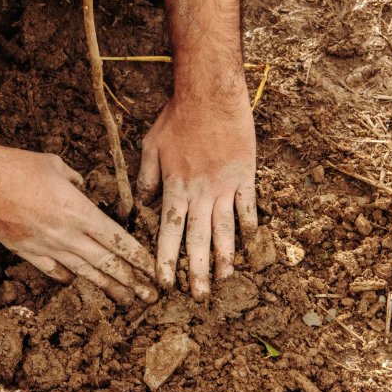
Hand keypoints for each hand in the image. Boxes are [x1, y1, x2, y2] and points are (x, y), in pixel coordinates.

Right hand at [0, 147, 157, 305]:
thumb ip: (76, 181)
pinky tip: (80, 283)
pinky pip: (53, 271)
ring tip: (126, 300)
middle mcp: (65, 234)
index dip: (137, 256)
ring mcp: (45, 246)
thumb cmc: (18, 166)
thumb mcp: (56, 166)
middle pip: (105, 262)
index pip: (116, 239)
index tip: (152, 268)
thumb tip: (83, 187)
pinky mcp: (26, 252)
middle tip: (151, 295)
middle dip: (131, 280)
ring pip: (84, 272)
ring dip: (107, 287)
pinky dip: (69, 278)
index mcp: (78, 211)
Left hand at [137, 88, 256, 299]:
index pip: (169, 232)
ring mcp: (225, 186)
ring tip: (224, 280)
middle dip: (197, 271)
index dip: (166, 259)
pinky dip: (249, 225)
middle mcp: (201, 193)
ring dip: (225, 257)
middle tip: (198, 297)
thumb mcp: (150, 146)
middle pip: (198, 239)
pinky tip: (250, 244)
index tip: (164, 282)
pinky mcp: (245, 175)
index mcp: (176, 187)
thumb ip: (147, 178)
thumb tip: (141, 204)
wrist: (210, 94)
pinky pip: (248, 206)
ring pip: (225, 229)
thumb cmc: (177, 117)